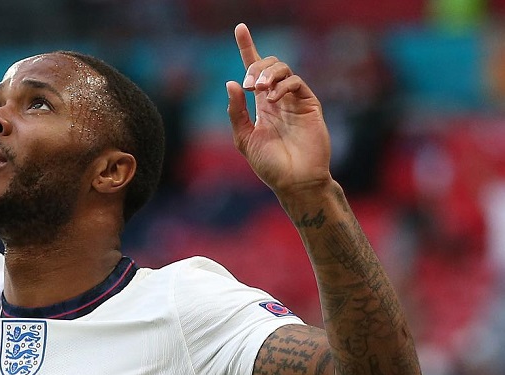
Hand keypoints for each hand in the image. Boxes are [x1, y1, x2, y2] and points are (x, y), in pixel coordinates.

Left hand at [227, 23, 331, 195]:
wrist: (294, 181)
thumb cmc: (270, 165)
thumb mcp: (245, 138)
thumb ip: (237, 112)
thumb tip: (230, 83)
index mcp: (261, 104)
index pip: (253, 69)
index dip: (247, 47)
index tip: (239, 28)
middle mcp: (278, 98)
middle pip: (268, 64)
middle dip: (255, 66)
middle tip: (249, 85)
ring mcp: (295, 100)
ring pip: (282, 68)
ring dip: (267, 73)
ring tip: (259, 89)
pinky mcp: (309, 104)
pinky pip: (296, 82)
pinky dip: (282, 85)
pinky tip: (273, 99)